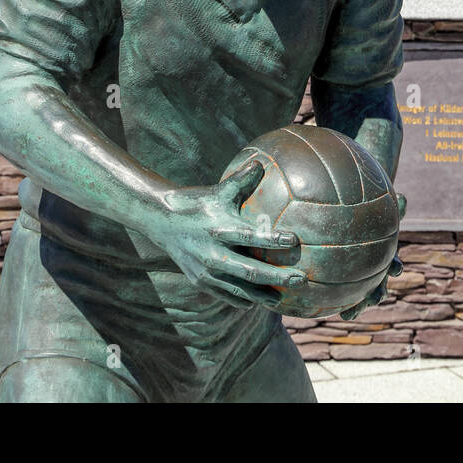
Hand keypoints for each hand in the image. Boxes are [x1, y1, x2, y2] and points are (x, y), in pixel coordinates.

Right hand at [146, 157, 306, 309]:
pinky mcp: (200, 281)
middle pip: (251, 271)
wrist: (160, 220)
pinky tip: (258, 301)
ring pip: (239, 290)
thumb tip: (261, 162)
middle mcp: (212, 253)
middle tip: (302, 279)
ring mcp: (205, 271)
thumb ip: (241, 180)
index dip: (273, 240)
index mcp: (219, 228)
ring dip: (263, 296)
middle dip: (278, 277)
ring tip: (283, 299)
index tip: (296, 240)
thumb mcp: (218, 190)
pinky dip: (243, 300)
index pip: (251, 237)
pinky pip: (225, 296)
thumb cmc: (196, 202)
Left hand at [339, 192, 406, 320]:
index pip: (393, 263)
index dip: (395, 267)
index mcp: (384, 257)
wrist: (355, 227)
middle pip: (379, 286)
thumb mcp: (376, 211)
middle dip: (377, 294)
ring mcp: (360, 279)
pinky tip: (317, 307)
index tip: (396, 270)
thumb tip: (404, 197)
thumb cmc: (367, 218)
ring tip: (348, 315)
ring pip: (359, 296)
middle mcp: (374, 272)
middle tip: (376, 298)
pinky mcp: (343, 283)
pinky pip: (337, 293)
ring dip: (356, 307)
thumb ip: (387, 207)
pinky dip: (330, 300)